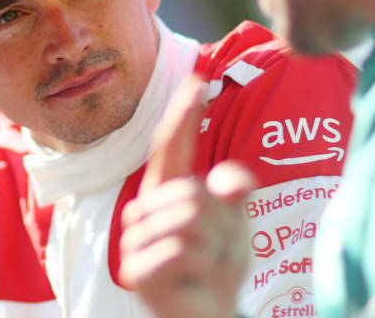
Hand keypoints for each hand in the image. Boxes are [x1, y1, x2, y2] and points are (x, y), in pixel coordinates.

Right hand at [120, 77, 255, 317]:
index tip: (196, 81)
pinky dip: (205, 266)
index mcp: (165, 194)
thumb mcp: (233, 224)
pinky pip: (184, 249)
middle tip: (220, 251)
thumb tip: (238, 180)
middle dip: (222, 223)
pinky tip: (197, 281)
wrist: (211, 316)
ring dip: (217, 245)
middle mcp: (144, 213)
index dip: (183, 115)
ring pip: (191, 218)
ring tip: (210, 266)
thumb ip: (232, 194)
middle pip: (194, 192)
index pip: (171, 148)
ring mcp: (135, 242)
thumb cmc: (217, 267)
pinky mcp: (137, 272)